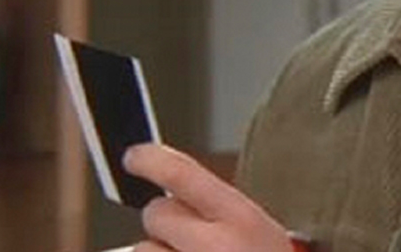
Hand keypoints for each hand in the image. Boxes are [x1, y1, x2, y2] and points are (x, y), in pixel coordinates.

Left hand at [123, 143, 293, 251]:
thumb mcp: (265, 237)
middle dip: (166, 224)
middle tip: (191, 240)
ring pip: (144, 251)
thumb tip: (174, 193)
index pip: (183, 175)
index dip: (152, 160)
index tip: (136, 156)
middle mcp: (213, 247)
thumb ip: (223, 214)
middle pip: (156, 214)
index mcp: (242, 222)